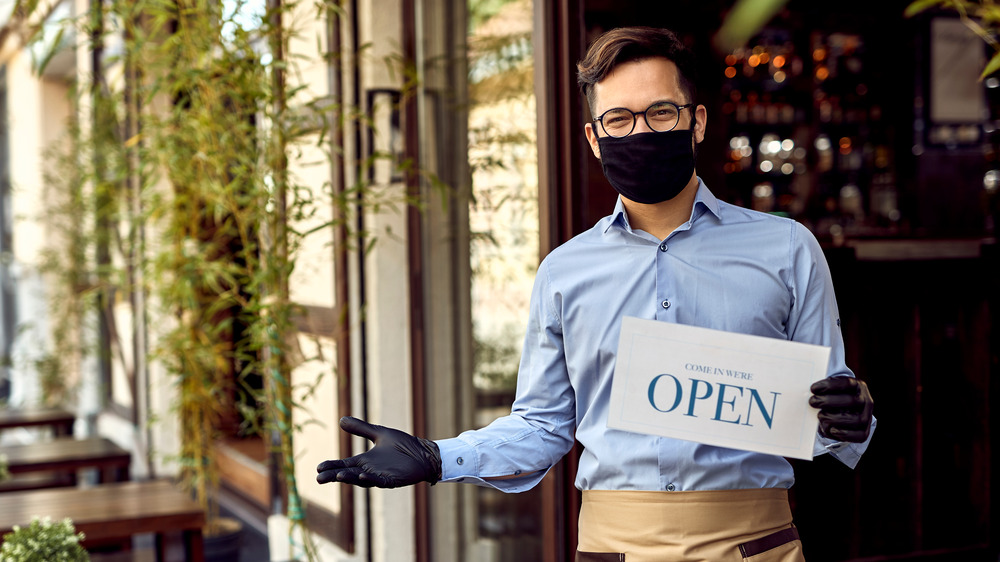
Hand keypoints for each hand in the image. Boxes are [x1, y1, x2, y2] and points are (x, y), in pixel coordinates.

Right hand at [316, 416, 441, 487]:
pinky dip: (370, 479)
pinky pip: (379, 481)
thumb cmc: (403, 445)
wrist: (424, 453)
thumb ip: (361, 428)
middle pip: (348, 474)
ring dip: (350, 478)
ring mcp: (380, 476)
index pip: (344, 464)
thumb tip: (341, 420)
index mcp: (365, 460)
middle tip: (319, 478)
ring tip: (338, 476)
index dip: (332, 466)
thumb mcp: (379, 433)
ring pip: (361, 479)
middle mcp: (369, 470)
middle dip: (334, 475)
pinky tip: (361, 475)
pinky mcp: (392, 480)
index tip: (318, 467)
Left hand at [809, 377, 873, 442]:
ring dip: (835, 419)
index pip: (847, 383)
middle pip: (851, 401)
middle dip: (829, 402)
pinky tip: (832, 430)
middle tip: (813, 402)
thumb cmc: (833, 398)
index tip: (813, 389)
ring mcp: (867, 417)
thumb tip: (810, 393)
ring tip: (820, 416)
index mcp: (858, 386)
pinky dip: (845, 434)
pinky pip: (859, 436)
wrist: (845, 413)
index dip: (829, 386)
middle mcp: (866, 401)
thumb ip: (823, 390)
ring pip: (856, 419)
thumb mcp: (831, 389)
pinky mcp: (864, 432)